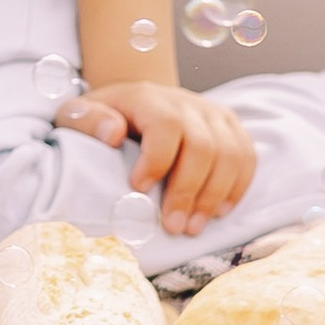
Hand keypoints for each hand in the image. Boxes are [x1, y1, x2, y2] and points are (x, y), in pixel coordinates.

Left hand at [56, 79, 254, 235]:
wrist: (131, 102)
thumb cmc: (102, 116)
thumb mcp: (78, 114)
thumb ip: (86, 120)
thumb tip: (113, 133)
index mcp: (148, 97)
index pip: (166, 126)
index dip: (157, 161)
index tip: (137, 188)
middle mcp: (186, 102)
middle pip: (203, 147)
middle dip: (188, 191)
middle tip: (173, 226)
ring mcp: (212, 113)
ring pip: (230, 155)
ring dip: (214, 196)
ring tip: (193, 227)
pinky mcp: (230, 127)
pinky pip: (247, 157)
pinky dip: (237, 187)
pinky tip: (219, 211)